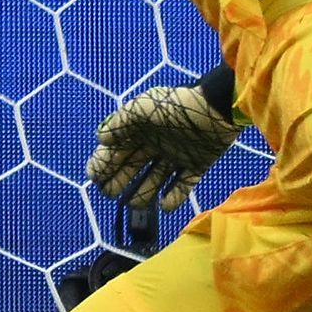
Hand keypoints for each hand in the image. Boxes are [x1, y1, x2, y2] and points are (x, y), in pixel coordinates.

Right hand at [88, 78, 241, 213]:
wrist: (216, 109)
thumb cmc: (175, 106)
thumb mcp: (142, 108)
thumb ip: (120, 123)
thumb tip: (101, 139)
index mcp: (140, 129)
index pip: (116, 149)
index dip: (103, 163)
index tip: (94, 177)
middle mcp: (155, 143)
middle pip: (132, 167)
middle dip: (118, 181)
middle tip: (110, 193)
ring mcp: (176, 155)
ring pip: (154, 179)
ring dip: (144, 193)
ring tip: (135, 204)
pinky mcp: (197, 165)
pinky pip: (183, 185)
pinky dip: (174, 197)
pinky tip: (165, 205)